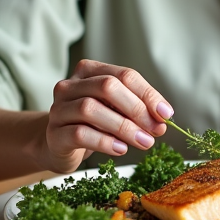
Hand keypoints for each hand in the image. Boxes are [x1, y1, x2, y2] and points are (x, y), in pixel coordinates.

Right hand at [44, 59, 171, 172]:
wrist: (57, 146)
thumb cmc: (91, 124)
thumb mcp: (114, 110)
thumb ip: (134, 108)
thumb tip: (162, 118)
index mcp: (88, 71)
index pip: (124, 75)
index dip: (148, 94)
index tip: (166, 114)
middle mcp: (70, 85)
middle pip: (107, 86)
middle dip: (137, 109)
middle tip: (156, 129)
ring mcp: (59, 108)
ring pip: (91, 109)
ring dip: (124, 127)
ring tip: (144, 141)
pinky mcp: (54, 134)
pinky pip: (80, 133)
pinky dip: (104, 141)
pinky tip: (121, 149)